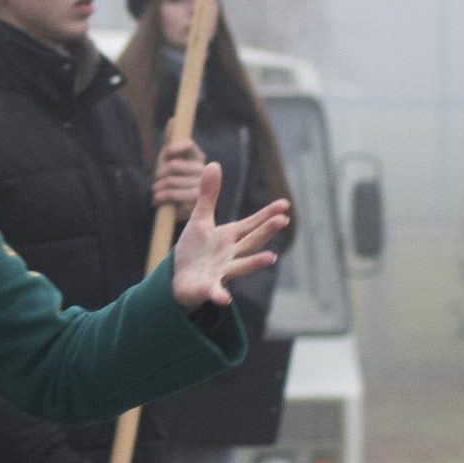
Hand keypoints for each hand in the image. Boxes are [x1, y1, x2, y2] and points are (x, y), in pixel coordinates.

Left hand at [151, 139, 207, 210]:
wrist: (175, 205)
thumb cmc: (171, 177)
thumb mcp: (168, 158)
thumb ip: (171, 140)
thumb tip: (173, 119)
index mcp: (196, 157)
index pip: (188, 145)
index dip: (175, 147)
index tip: (166, 153)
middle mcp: (202, 170)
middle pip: (174, 165)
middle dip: (159, 173)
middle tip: (155, 180)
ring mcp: (201, 186)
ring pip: (171, 180)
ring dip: (157, 187)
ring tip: (155, 192)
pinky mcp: (197, 201)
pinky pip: (173, 194)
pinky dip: (161, 197)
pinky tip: (157, 200)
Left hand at [170, 161, 290, 309]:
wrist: (179, 278)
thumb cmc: (194, 249)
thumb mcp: (200, 219)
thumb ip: (208, 195)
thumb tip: (213, 163)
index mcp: (230, 237)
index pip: (251, 224)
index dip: (267, 215)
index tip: (285, 205)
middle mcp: (231, 254)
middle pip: (251, 241)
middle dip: (265, 231)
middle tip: (282, 220)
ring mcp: (221, 272)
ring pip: (240, 266)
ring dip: (255, 263)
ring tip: (271, 257)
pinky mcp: (207, 287)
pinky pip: (215, 291)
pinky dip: (219, 294)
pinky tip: (224, 298)